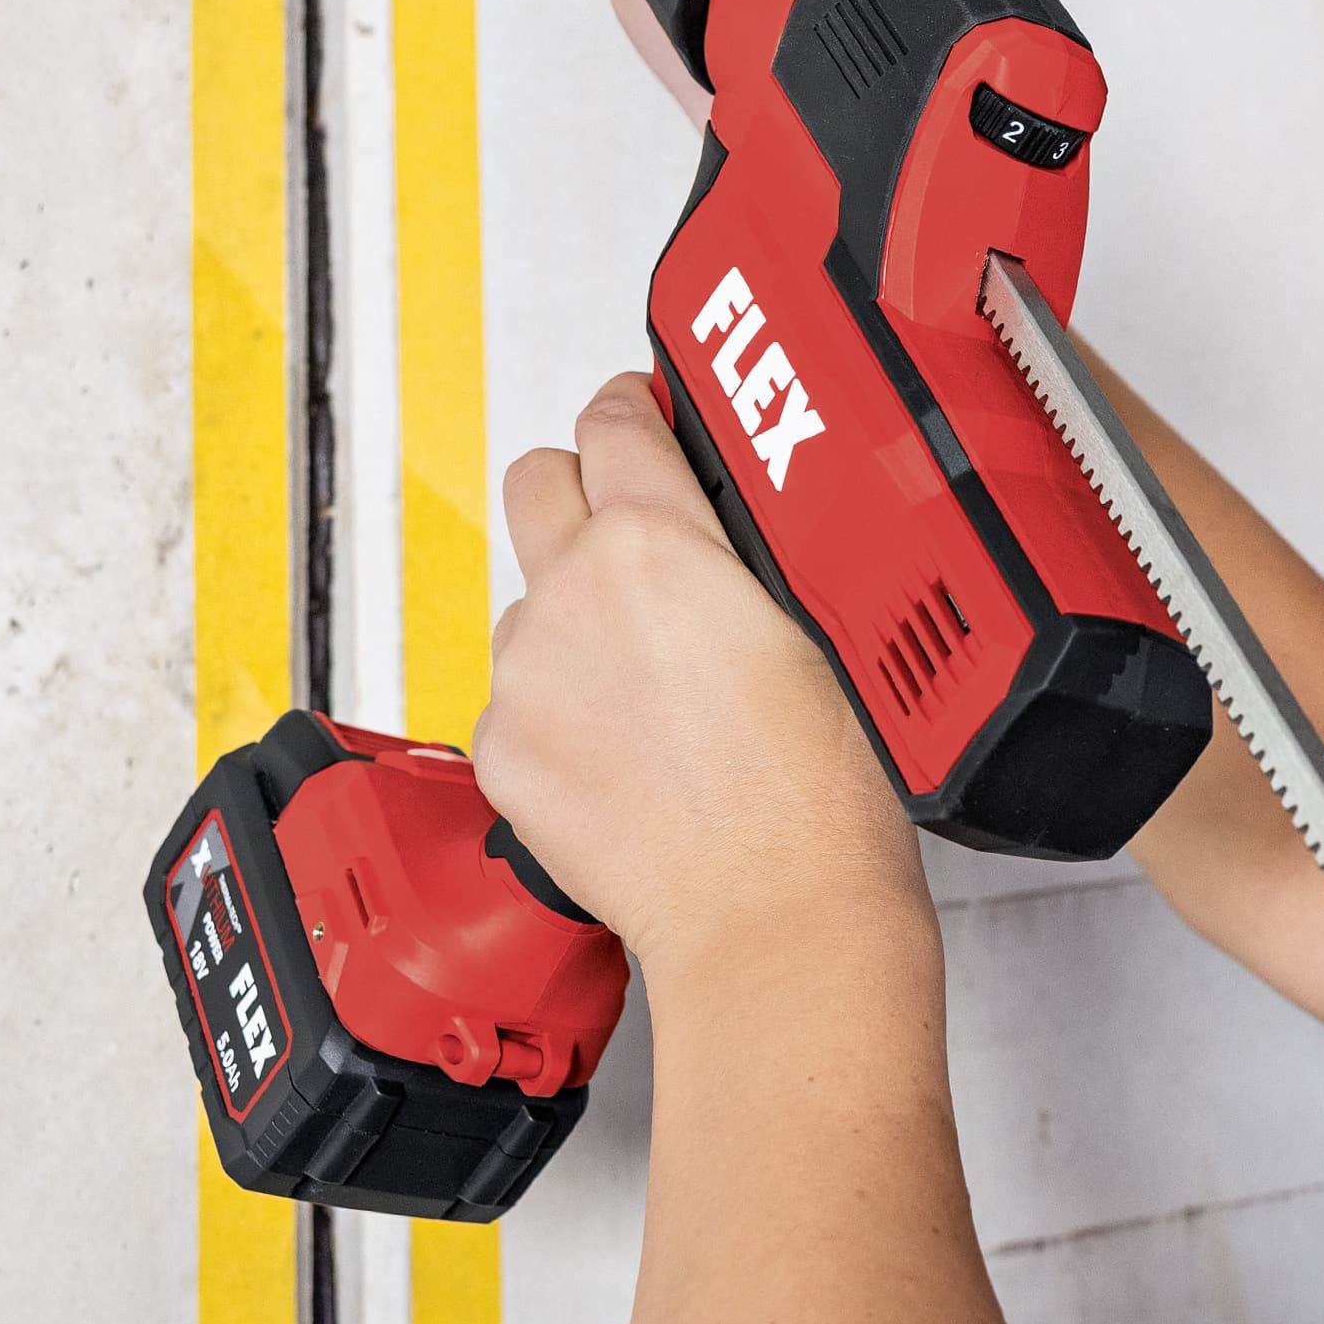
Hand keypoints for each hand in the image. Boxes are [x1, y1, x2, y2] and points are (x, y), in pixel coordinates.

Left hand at [472, 370, 927, 991]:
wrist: (775, 915)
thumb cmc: (820, 797)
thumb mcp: (815, 626)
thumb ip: (743, 551)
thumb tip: (722, 517)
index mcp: (659, 543)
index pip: (614, 420)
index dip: (632, 408)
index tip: (640, 413)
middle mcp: (572, 595)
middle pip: (537, 481)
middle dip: (581, 487)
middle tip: (630, 520)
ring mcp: (527, 676)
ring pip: (526, 598)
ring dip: (571, 612)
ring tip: (647, 677)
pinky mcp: (502, 753)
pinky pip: (515, 695)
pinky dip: (558, 707)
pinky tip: (626, 748)